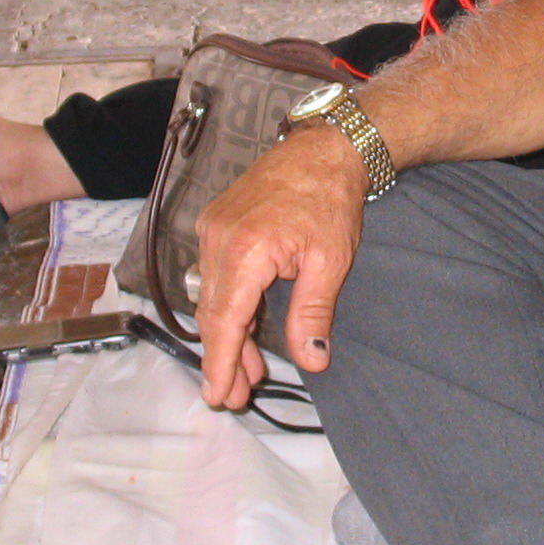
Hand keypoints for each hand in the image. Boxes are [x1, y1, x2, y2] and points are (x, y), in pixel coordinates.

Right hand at [194, 123, 370, 405]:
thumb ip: (313, 313)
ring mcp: (213, 229)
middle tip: (235, 397)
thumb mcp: (330, 262)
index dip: (221, 363)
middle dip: (224, 358)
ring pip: (213, 297)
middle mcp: (218, 239)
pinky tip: (246, 328)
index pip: (225, 321)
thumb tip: (312, 359)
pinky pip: (215, 275)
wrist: (324, 148)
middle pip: (213, 314)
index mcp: (245, 251)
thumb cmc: (330, 199)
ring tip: (248, 373)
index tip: (218, 395)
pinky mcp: (216, 223)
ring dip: (228, 334)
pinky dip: (228, 305)